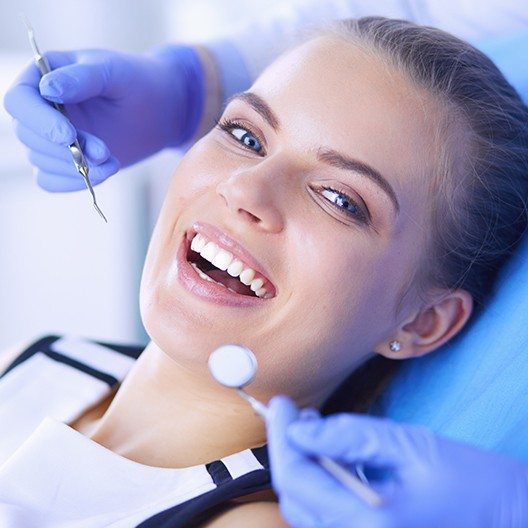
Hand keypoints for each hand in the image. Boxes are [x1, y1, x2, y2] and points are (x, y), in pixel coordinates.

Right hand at [3, 45, 202, 190]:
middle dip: (66, 150)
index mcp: (42, 75)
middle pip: (30, 136)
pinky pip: (50, 181)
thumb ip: (82, 78)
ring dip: (75, 167)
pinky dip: (72, 182)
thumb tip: (47, 89)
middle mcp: (40, 108)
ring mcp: (50, 137)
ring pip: (42, 161)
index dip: (39, 121)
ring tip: (111, 161)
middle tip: (104, 151)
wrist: (159, 110)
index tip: (68, 136)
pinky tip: (102, 173)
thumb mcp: (113, 72)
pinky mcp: (64, 161)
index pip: (19, 101)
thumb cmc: (136, 82)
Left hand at [266, 395, 527, 527]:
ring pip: (306, 508)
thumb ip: (350, 435)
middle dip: (287, 449)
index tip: (281, 403)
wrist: (509, 518)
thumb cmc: (470, 481)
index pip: (296, 480)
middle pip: (294, 496)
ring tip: (314, 428)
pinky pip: (326, 514)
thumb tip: (299, 426)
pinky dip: (320, 481)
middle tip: (294, 412)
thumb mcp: (408, 444)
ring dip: (302, 464)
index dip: (280, 436)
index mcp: (368, 523)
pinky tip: (333, 454)